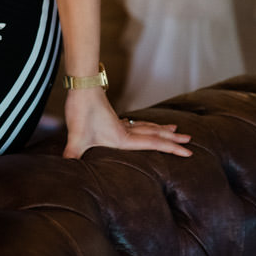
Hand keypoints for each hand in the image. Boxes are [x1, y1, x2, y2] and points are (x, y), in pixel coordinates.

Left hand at [61, 89, 191, 158]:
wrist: (81, 87)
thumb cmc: (81, 110)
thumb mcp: (76, 136)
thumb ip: (73, 154)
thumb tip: (66, 167)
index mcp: (123, 138)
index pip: (153, 144)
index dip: (171, 149)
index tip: (188, 152)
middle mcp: (125, 131)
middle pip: (154, 134)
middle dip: (172, 139)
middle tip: (189, 140)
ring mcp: (120, 123)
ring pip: (146, 127)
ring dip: (161, 130)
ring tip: (175, 129)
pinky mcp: (112, 118)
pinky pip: (135, 123)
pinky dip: (145, 125)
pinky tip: (142, 125)